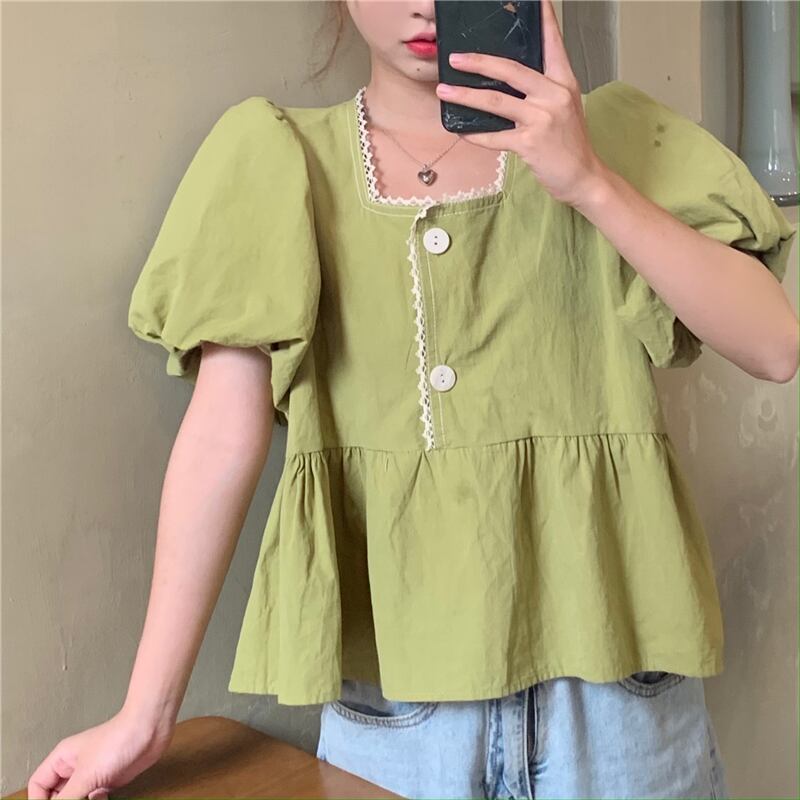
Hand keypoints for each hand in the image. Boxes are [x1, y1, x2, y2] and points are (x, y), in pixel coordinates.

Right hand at [27, 707, 173, 798]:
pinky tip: (105, 795)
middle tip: (80, 799)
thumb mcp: (85, 775)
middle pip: (57, 795)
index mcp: (62, 759)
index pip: (38, 785)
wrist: (150, 731)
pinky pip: (95, 798)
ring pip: (78, 798)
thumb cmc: (118, 741)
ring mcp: (92, 773)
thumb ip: (66, 799)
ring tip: (94, 796)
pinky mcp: (109, 780)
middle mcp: (75, 766)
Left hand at [434, 0, 606, 207]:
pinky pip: (495, 136)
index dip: (542, 19)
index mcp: (564, 81)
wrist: (583, 177)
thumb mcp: (563, 107)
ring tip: (444, 91)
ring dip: (466, 96)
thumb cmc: (569, 143)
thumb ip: (541, 90)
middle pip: (510, 70)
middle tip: (455, 58)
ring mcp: (542, 119)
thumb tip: (506, 80)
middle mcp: (554, 95)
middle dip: (479, 62)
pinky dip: (475, 134)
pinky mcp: (530, 143)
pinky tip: (460, 130)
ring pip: (496, 101)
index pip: (551, 43)